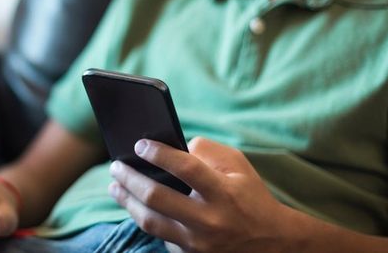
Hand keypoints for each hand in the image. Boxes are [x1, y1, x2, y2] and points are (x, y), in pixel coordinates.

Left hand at [108, 137, 288, 252]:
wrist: (272, 242)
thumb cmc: (250, 195)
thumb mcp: (238, 165)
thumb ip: (206, 151)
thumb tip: (170, 146)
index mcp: (223, 192)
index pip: (185, 168)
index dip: (159, 154)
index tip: (139, 145)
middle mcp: (209, 220)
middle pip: (157, 197)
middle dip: (130, 178)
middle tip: (116, 166)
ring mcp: (198, 242)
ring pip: (149, 221)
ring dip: (127, 201)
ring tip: (115, 186)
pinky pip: (158, 235)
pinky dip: (144, 217)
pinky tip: (135, 204)